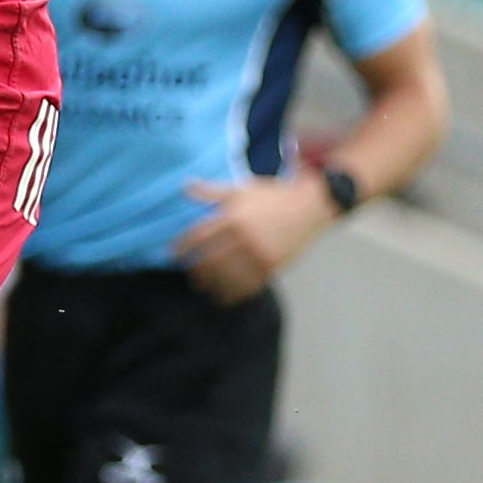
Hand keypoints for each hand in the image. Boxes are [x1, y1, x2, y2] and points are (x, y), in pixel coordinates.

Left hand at [174, 175, 336, 302]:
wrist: (310, 206)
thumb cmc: (274, 196)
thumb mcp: (242, 189)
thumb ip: (212, 191)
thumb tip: (186, 185)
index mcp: (233, 216)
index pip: (199, 235)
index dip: (183, 246)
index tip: (172, 254)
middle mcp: (244, 237)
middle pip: (210, 260)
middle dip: (197, 270)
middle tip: (191, 275)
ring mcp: (259, 253)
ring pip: (228, 277)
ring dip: (213, 286)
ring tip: (205, 289)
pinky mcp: (272, 265)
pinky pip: (249, 285)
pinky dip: (235, 293)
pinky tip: (226, 297)